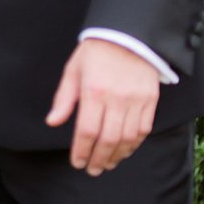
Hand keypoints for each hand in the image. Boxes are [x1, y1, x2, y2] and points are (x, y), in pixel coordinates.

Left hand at [45, 39, 159, 176]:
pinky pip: (143, 129)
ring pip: (127, 138)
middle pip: (107, 139)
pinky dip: (134, 144)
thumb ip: (64, 98)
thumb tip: (53, 122)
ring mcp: (136, 100)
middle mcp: (116, 98)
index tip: (77, 162)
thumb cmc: (96, 52)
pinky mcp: (150, 100)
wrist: (129, 34)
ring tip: (107, 164)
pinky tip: (125, 150)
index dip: (81, 151)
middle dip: (98, 159)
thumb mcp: (73, 70)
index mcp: (93, 91)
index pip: (87, 130)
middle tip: (92, 170)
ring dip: (116, 155)